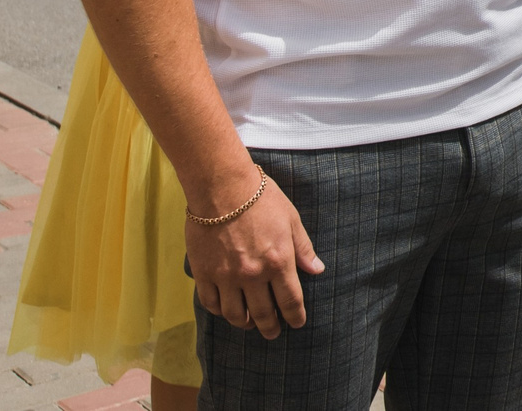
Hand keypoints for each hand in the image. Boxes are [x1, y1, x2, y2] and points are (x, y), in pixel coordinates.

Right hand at [185, 167, 323, 337]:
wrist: (222, 188)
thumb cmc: (261, 199)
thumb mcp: (291, 220)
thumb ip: (303, 248)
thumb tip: (317, 270)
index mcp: (278, 262)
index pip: (290, 301)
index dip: (295, 316)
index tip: (297, 324)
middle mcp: (253, 275)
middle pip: (263, 313)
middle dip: (270, 327)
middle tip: (273, 333)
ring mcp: (226, 276)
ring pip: (235, 314)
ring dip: (245, 323)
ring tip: (250, 324)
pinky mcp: (204, 274)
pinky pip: (211, 303)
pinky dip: (220, 312)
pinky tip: (226, 310)